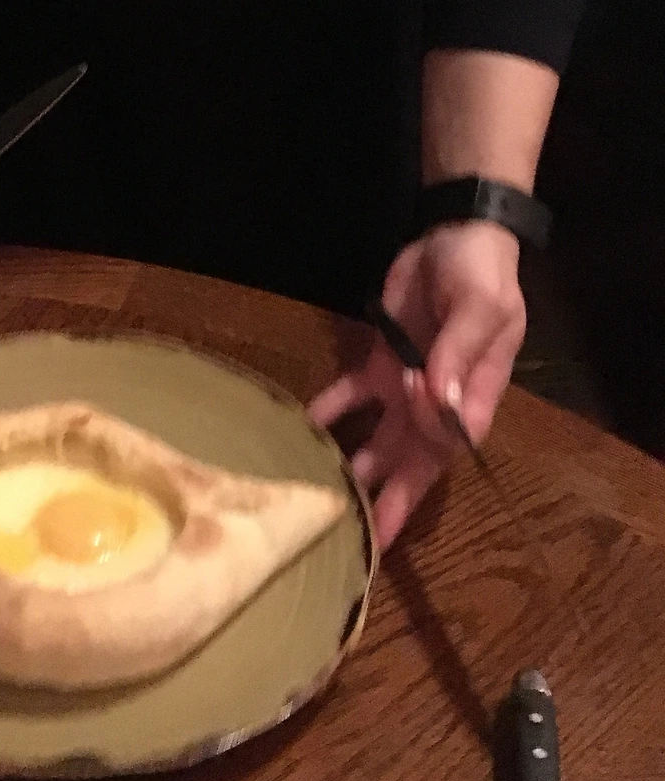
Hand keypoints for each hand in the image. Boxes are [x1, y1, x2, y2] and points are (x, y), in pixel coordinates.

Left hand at [308, 223, 526, 547]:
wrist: (454, 237)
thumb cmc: (480, 275)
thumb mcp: (480, 308)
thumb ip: (457, 353)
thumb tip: (436, 397)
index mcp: (474, 396)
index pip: (448, 447)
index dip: (423, 476)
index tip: (395, 503)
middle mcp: (438, 402)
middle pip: (413, 462)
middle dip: (390, 501)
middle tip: (363, 542)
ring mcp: (407, 386)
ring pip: (379, 439)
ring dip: (355, 468)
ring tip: (323, 500)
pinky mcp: (379, 365)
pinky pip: (350, 398)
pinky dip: (328, 414)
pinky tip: (301, 432)